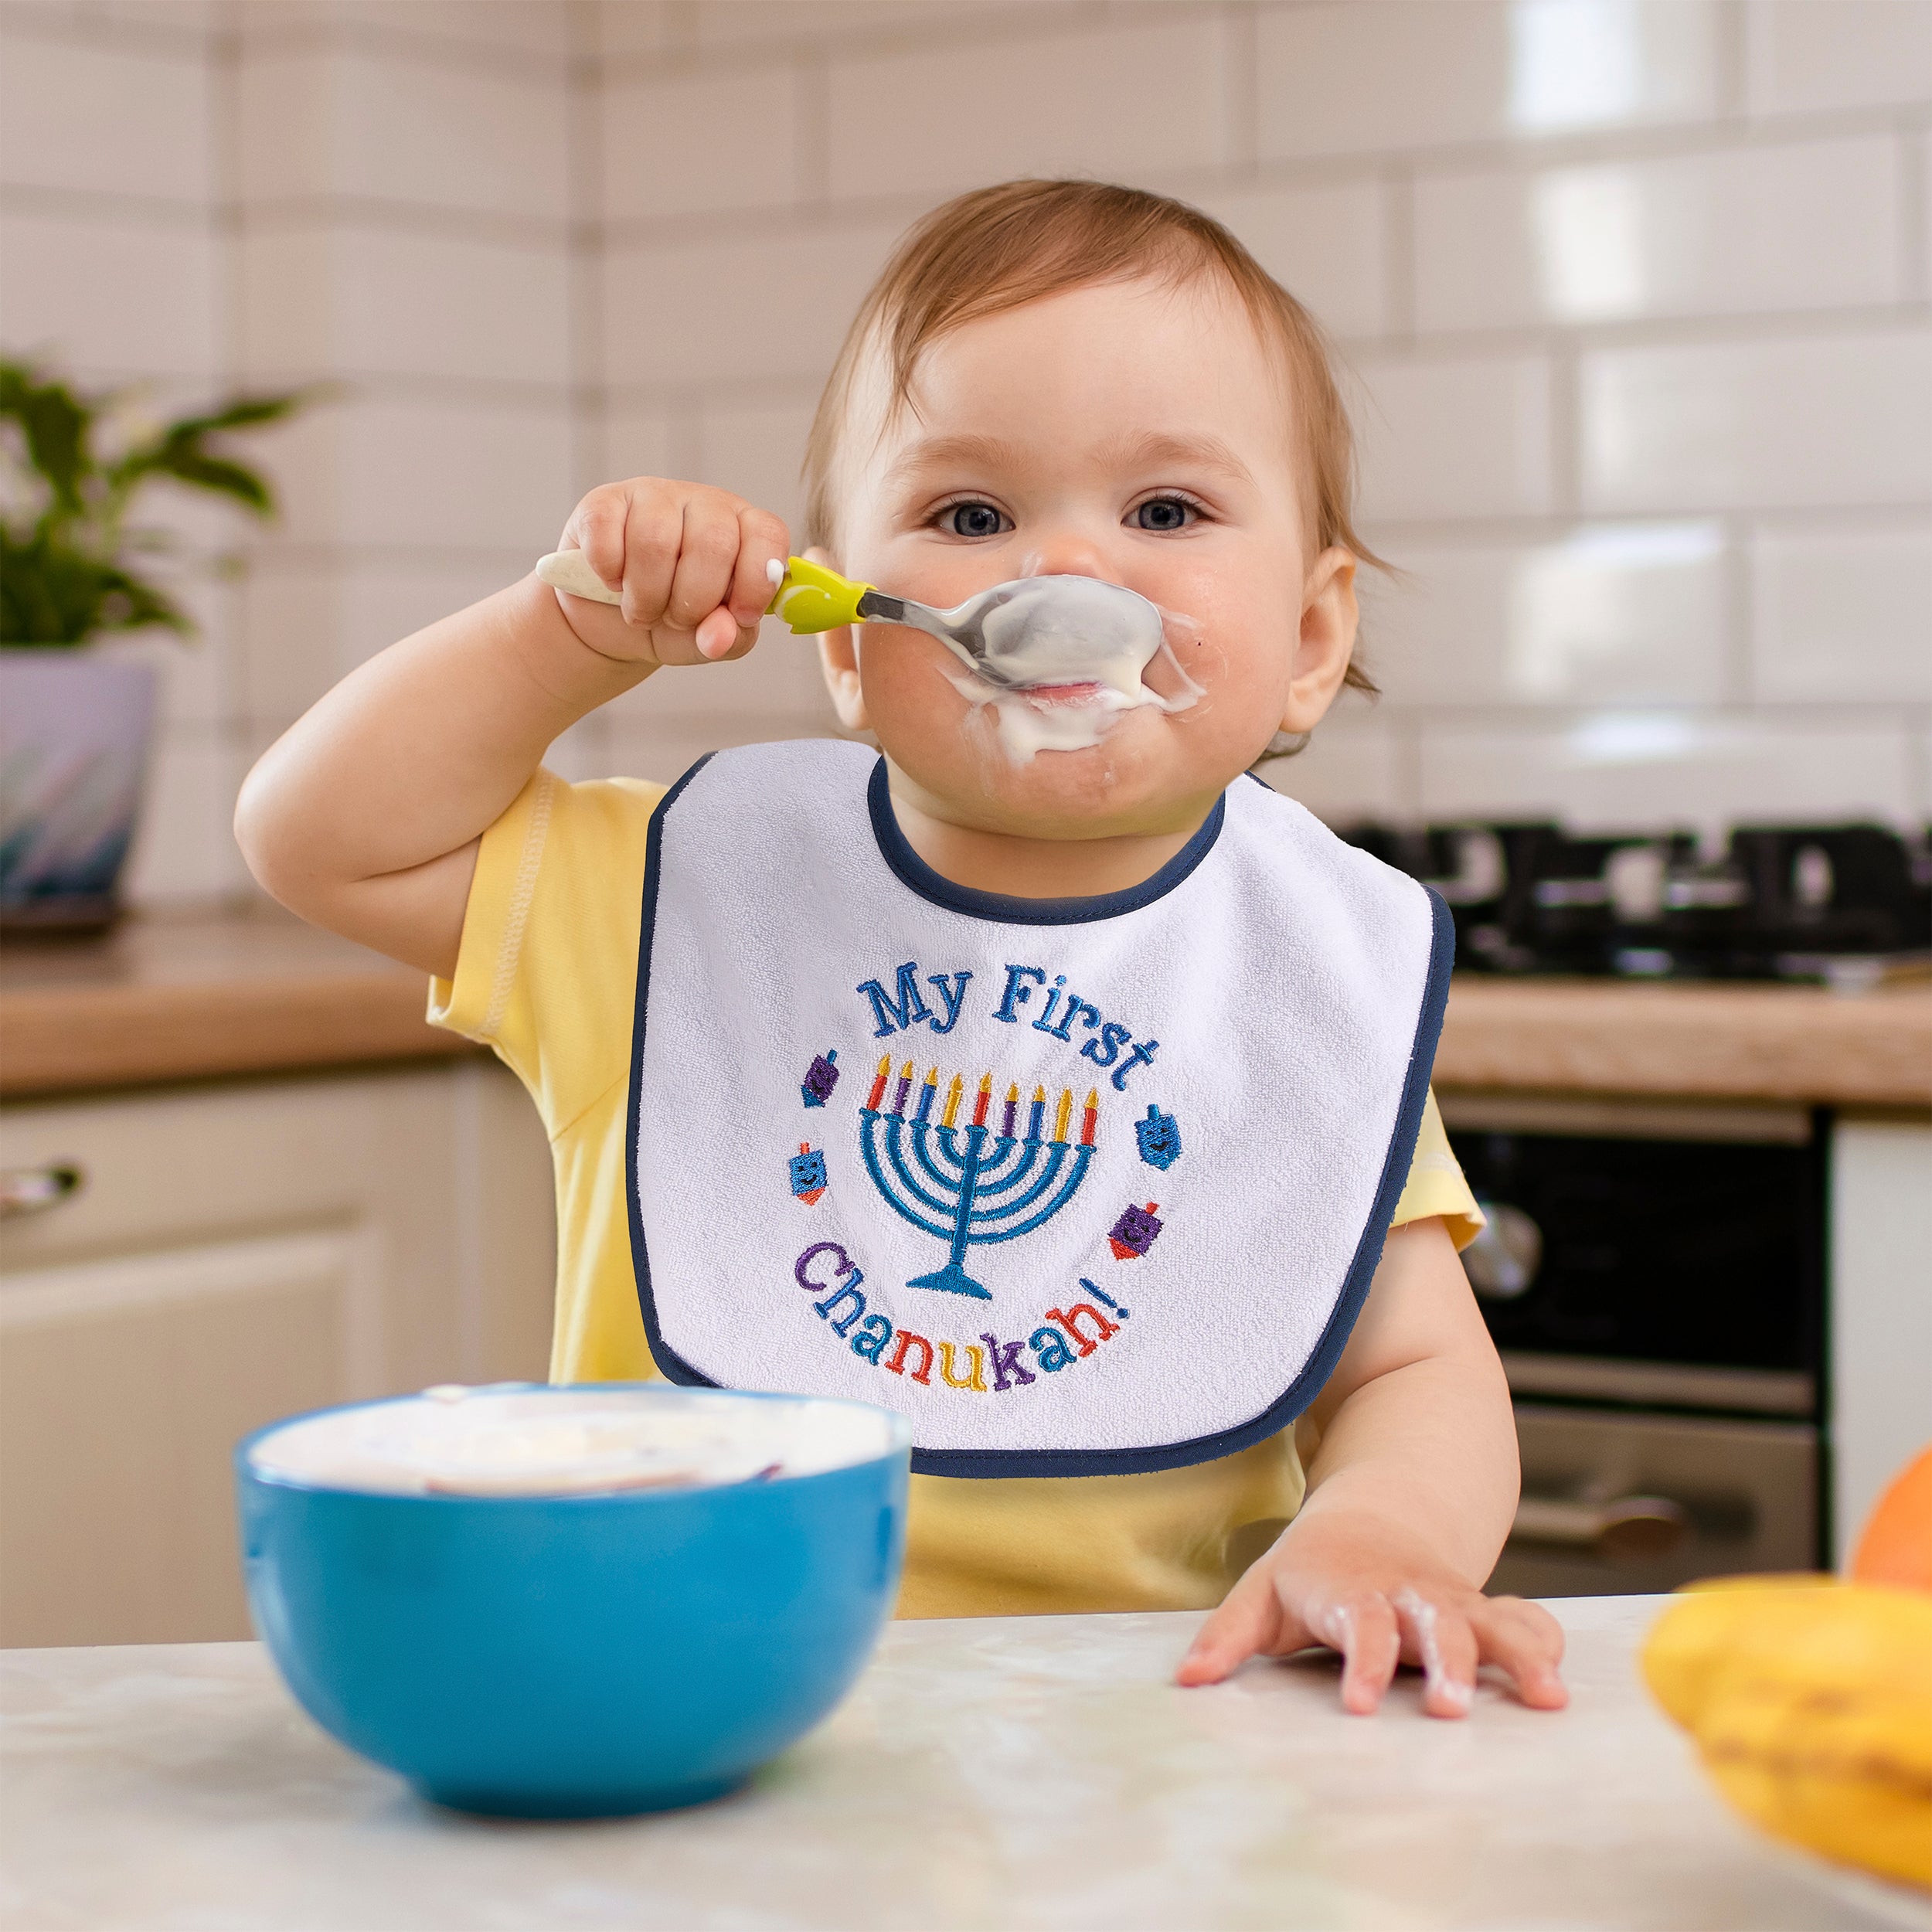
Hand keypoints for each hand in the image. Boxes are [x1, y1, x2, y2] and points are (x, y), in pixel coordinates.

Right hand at [549, 477, 788, 666]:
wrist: (611, 621)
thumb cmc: (673, 620)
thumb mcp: (711, 639)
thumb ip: (729, 638)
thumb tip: (719, 636)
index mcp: (743, 529)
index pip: (768, 534)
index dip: (757, 580)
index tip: (741, 615)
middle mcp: (703, 503)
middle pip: (713, 543)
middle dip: (693, 601)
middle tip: (676, 618)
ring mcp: (653, 495)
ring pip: (655, 540)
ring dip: (646, 596)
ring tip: (643, 611)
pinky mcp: (603, 502)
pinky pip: (606, 536)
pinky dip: (609, 576)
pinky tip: (614, 583)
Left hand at [1175, 1510, 1567, 1717]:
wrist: (1374, 1517)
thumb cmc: (1312, 1569)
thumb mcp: (1263, 1593)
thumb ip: (1228, 1636)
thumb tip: (1188, 1679)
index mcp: (1352, 1592)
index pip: (1361, 1625)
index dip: (1363, 1662)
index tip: (1359, 1703)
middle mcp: (1408, 1595)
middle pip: (1434, 1625)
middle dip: (1447, 1664)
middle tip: (1450, 1710)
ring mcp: (1451, 1601)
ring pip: (1490, 1622)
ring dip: (1516, 1656)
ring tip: (1545, 1698)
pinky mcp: (1483, 1611)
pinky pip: (1522, 1619)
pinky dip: (1542, 1642)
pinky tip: (1557, 1683)